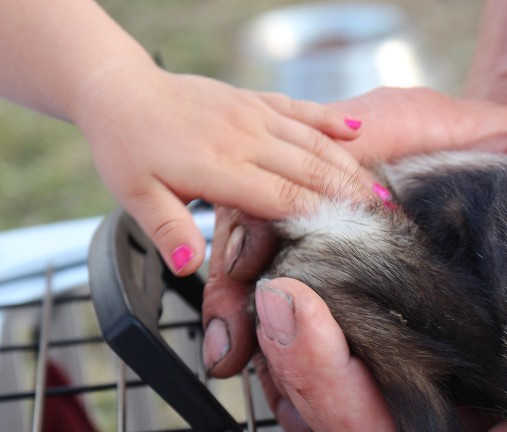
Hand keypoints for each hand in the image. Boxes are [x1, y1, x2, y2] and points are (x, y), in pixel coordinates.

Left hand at [73, 60, 373, 275]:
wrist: (119, 91)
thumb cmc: (128, 149)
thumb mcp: (135, 196)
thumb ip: (167, 229)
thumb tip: (191, 265)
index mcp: (217, 166)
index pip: (282, 197)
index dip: (322, 216)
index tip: (356, 236)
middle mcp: (242, 136)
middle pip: (310, 170)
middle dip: (350, 196)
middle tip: (387, 221)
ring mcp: (252, 114)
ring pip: (313, 141)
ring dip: (350, 166)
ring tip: (382, 193)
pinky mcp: (255, 100)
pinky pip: (301, 110)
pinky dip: (330, 123)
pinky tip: (358, 134)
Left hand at [224, 104, 506, 431]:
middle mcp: (492, 416)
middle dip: (336, 396)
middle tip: (295, 313)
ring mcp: (449, 373)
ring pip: (352, 402)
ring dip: (302, 361)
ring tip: (278, 286)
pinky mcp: (416, 326)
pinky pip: (342, 347)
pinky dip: (305, 322)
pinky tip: (287, 266)